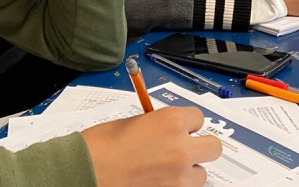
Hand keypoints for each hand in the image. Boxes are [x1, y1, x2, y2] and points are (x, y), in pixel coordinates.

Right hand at [83, 107, 221, 186]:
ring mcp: (179, 178)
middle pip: (213, 147)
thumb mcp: (135, 122)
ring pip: (202, 174)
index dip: (188, 124)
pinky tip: (158, 181)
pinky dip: (176, 186)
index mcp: (172, 122)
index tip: (181, 128)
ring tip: (166, 170)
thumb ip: (160, 125)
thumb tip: (171, 130)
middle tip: (183, 149)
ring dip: (188, 171)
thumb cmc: (101, 146)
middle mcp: (181, 149)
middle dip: (199, 147)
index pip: (199, 119)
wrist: (85, 171)